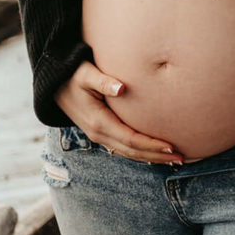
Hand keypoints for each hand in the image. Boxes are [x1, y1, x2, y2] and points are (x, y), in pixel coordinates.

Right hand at [54, 62, 181, 163]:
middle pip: (132, 151)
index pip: (131, 139)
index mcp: (99, 122)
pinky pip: (122, 148)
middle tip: (181, 158)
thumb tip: (121, 88)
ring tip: (173, 159)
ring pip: (128, 153)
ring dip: (150, 157)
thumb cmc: (73, 74)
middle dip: (157, 156)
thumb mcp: (86, 75)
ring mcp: (98, 135)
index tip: (172, 146)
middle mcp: (98, 134)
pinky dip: (140, 153)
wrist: (54, 84)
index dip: (152, 145)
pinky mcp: (100, 132)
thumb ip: (103, 81)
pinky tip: (153, 153)